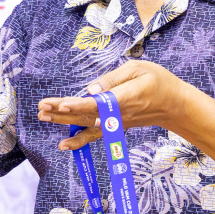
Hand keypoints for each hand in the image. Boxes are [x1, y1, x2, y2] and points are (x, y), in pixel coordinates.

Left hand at [37, 60, 200, 150]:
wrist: (173, 105)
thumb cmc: (157, 81)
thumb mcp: (139, 69)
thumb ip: (113, 78)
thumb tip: (91, 90)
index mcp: (126, 96)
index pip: (99, 103)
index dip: (80, 104)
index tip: (61, 103)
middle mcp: (119, 114)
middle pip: (86, 114)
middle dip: (62, 111)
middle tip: (41, 107)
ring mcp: (116, 123)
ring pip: (86, 124)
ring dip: (63, 121)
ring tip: (42, 115)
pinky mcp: (114, 127)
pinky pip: (94, 136)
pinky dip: (78, 141)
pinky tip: (62, 144)